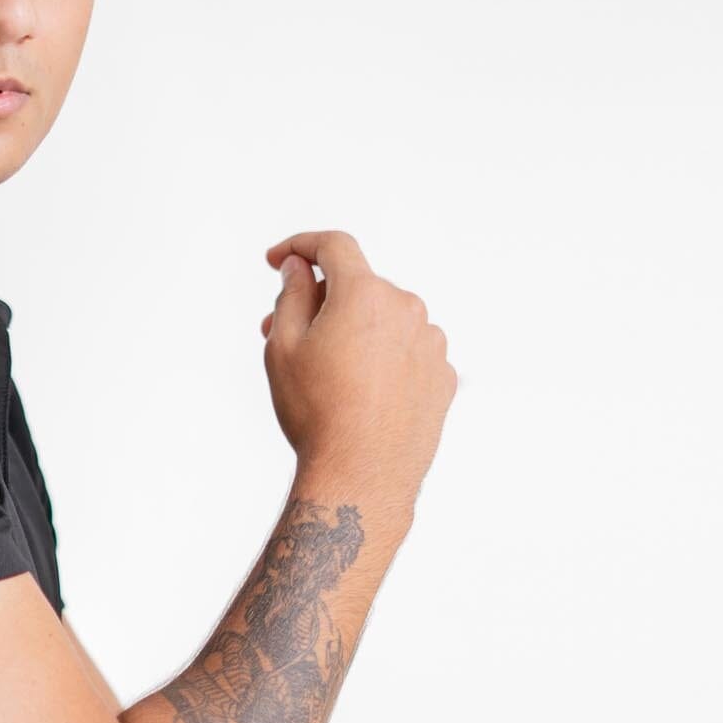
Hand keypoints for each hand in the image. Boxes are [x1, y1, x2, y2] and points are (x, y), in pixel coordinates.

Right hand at [257, 229, 456, 512]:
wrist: (363, 475)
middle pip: (358, 287)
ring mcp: (431, 343)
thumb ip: (292, 294)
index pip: (333, 246)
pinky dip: (382, 359)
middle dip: (320, 303)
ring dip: (354, 331)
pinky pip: (406, 352)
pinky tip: (359, 392)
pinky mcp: (443, 376)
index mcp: (365, 294)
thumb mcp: (283, 348)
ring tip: (324, 372)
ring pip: (384, 321)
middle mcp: (407, 308)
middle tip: (282, 333)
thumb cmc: (318, 413)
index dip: (300, 246)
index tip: (278, 260)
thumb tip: (301, 267)